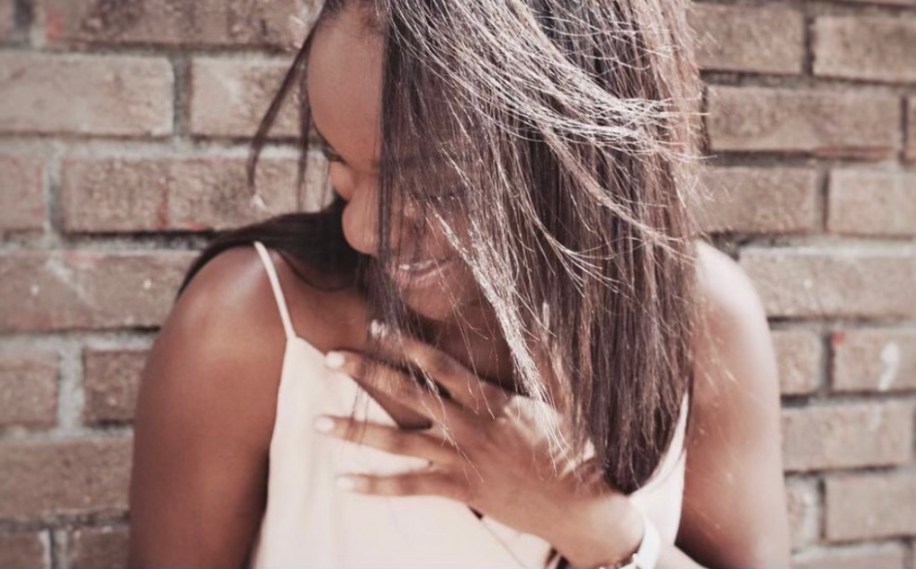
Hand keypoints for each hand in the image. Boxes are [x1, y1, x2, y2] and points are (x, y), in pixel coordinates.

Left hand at [313, 321, 644, 566]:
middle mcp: (469, 426)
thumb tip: (542, 309)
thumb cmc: (574, 447)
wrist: (580, 504)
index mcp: (492, 399)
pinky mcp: (460, 490)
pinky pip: (409, 487)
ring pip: (398, 442)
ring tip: (318, 423)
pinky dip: (375, 486)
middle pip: (408, 394)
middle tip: (331, 358)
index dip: (405, 344)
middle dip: (367, 374)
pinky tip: (344, 482)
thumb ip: (546, 352)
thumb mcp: (563, 395)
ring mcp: (462, 459)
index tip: (375, 327)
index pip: (439, 364)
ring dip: (356, 431)